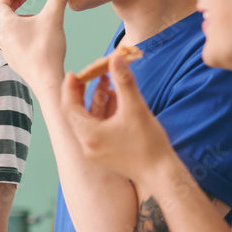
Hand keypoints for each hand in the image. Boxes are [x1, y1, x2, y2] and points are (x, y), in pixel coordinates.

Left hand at [0, 0, 74, 91]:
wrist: (46, 79)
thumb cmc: (46, 49)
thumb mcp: (53, 18)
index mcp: (7, 25)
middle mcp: (2, 37)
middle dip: (10, 5)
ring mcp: (7, 50)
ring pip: (4, 30)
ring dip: (14, 19)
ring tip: (30, 17)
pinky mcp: (14, 60)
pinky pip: (10, 42)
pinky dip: (17, 33)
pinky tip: (33, 35)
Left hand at [60, 53, 173, 182]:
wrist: (162, 174)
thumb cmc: (149, 143)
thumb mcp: (136, 108)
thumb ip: (124, 81)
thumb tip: (116, 57)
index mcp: (89, 135)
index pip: (69, 107)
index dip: (70, 88)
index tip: (73, 73)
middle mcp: (87, 145)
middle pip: (76, 114)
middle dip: (81, 93)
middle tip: (85, 76)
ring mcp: (95, 152)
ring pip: (88, 121)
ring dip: (94, 103)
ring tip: (105, 83)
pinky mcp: (104, 154)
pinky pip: (96, 130)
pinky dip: (102, 115)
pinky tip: (114, 101)